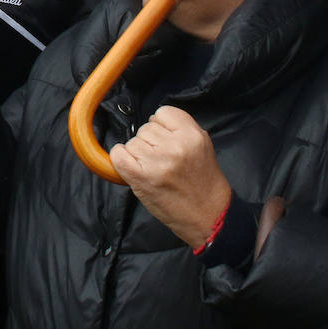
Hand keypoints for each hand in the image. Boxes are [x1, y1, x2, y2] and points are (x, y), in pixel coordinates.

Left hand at [109, 105, 231, 248]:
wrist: (209, 216)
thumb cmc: (203, 183)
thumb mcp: (202, 147)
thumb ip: (181, 130)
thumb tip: (154, 121)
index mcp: (192, 135)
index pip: (162, 113)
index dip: (161, 125)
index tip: (165, 139)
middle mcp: (175, 146)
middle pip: (145, 128)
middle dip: (150, 142)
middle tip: (161, 160)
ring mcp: (156, 162)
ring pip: (133, 142)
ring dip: (138, 153)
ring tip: (153, 168)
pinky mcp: (140, 177)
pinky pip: (118, 155)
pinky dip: (121, 159)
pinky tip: (132, 167)